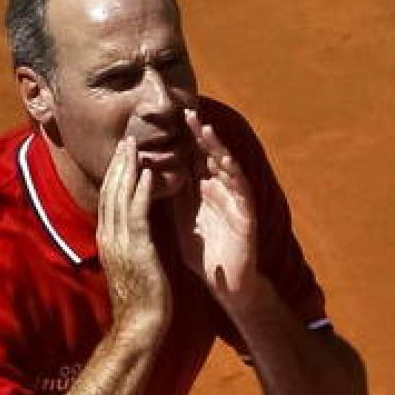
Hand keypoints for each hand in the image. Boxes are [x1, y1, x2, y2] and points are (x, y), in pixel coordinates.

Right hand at [97, 136, 170, 340]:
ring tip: (135, 146)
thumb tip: (133, 229)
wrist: (141, 324)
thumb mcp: (131, 264)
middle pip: (110, 192)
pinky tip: (148, 174)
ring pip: (120, 198)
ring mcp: (120, 242)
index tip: (123, 154)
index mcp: (108, 239)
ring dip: (128, 170)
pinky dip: (141, 192)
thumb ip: (129, 243)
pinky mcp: (137, 249)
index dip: (114, 175)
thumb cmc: (141, 298)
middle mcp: (109, 237)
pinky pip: (138, 214)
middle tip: (126, 139)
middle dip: (118, 164)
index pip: (108, 199)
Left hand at [173, 109, 258, 299]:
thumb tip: (148, 173)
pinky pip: (241, 188)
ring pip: (226, 167)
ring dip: (216, 147)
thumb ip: (172, 196)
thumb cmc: (203, 253)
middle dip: (199, 135)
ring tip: (204, 128)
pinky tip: (222, 159)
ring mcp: (235, 200)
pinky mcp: (246, 213)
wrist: (225, 282)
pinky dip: (232, 172)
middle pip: (208, 156)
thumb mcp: (181, 218)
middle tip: (186, 112)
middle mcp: (220, 190)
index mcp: (202, 191)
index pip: (192, 159)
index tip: (168, 119)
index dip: (182, 139)